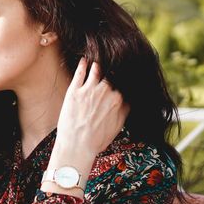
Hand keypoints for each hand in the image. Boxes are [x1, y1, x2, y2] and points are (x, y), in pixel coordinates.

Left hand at [47, 58, 129, 174]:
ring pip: (97, 68)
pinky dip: (83, 63)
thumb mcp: (117, 126)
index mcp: (118, 99)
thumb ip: (125, 110)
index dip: (121, 76)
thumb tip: (129, 99)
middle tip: (110, 61)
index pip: (122, 81)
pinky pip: (81, 71)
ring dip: (98, 62)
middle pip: (111, 72)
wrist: (77, 147)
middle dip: (111, 67)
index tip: (120, 72)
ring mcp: (89, 90)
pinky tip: (84, 59)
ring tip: (97, 57)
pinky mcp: (74, 91)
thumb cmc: (97, 139)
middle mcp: (106, 91)